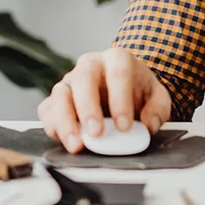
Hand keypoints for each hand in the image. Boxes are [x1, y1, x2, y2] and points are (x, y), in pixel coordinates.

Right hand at [37, 48, 172, 152]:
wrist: (123, 89)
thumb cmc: (138, 90)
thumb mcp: (157, 97)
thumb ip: (158, 109)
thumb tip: (148, 125)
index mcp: (117, 59)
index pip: (118, 73)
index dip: (120, 100)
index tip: (124, 126)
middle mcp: (90, 65)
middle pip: (83, 79)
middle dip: (88, 108)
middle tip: (96, 133)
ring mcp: (70, 81)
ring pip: (60, 95)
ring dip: (66, 121)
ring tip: (77, 144)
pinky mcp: (56, 99)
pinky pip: (47, 110)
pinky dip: (53, 126)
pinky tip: (65, 141)